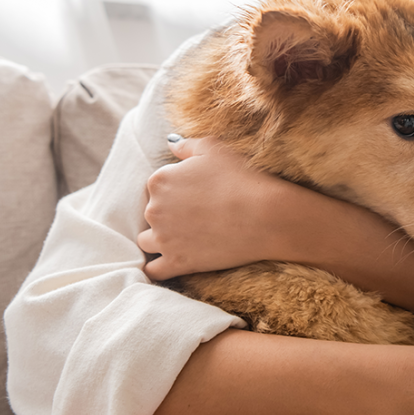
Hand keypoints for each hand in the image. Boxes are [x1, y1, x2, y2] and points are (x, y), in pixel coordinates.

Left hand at [139, 136, 302, 280]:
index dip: (174, 192)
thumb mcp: (215, 149)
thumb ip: (187, 145)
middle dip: (167, 215)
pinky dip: (158, 268)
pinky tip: (169, 263)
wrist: (265, 216)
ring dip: (159, 240)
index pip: (156, 188)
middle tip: (194, 217)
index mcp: (160, 180)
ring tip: (183, 240)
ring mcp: (163, 239)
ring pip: (147, 241)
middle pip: (151, 214)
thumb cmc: (243, 178)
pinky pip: (154, 270)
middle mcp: (155, 209)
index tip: (193, 197)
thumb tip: (171, 143)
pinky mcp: (176, 263)